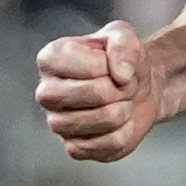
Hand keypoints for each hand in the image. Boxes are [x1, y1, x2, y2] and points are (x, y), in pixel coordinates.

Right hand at [34, 21, 159, 160]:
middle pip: (95, 95)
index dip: (112, 66)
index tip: (112, 64)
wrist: (138, 88)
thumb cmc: (123, 59)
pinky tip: (119, 123)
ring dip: (124, 111)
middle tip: (122, 85)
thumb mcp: (126, 37)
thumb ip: (124, 45)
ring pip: (101, 121)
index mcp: (50, 58)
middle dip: (121, 89)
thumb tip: (121, 75)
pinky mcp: (74, 148)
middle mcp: (47, 92)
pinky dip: (124, 133)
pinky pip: (105, 146)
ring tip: (121, 102)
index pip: (89, 66)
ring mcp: (57, 122)